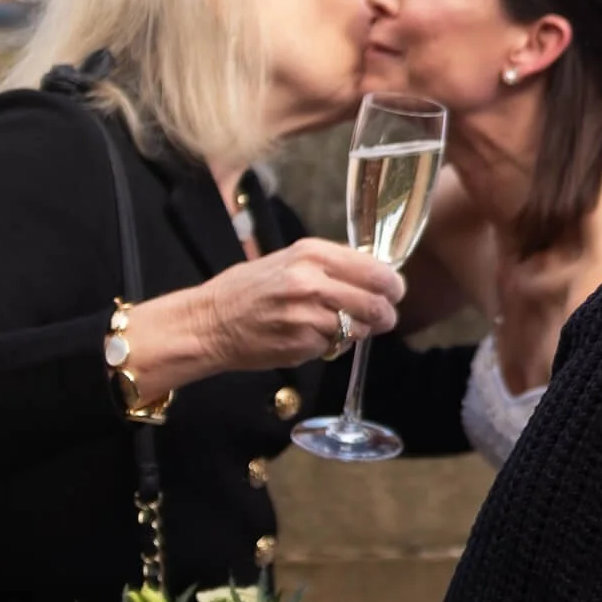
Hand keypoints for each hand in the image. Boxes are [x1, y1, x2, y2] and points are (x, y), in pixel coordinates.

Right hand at [147, 238, 404, 382]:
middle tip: (382, 317)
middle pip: (377, 303)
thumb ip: (333, 265)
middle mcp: (312, 282)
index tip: (393, 291)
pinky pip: (335, 346)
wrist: (208, 322)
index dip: (392, 285)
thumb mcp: (291, 260)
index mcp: (313, 254)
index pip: (377, 271)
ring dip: (357, 331)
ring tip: (336, 326)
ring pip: (359, 328)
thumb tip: (376, 273)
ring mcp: (307, 315)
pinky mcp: (301, 344)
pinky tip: (309, 337)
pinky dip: (331, 345)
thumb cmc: (249, 289)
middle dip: (385, 314)